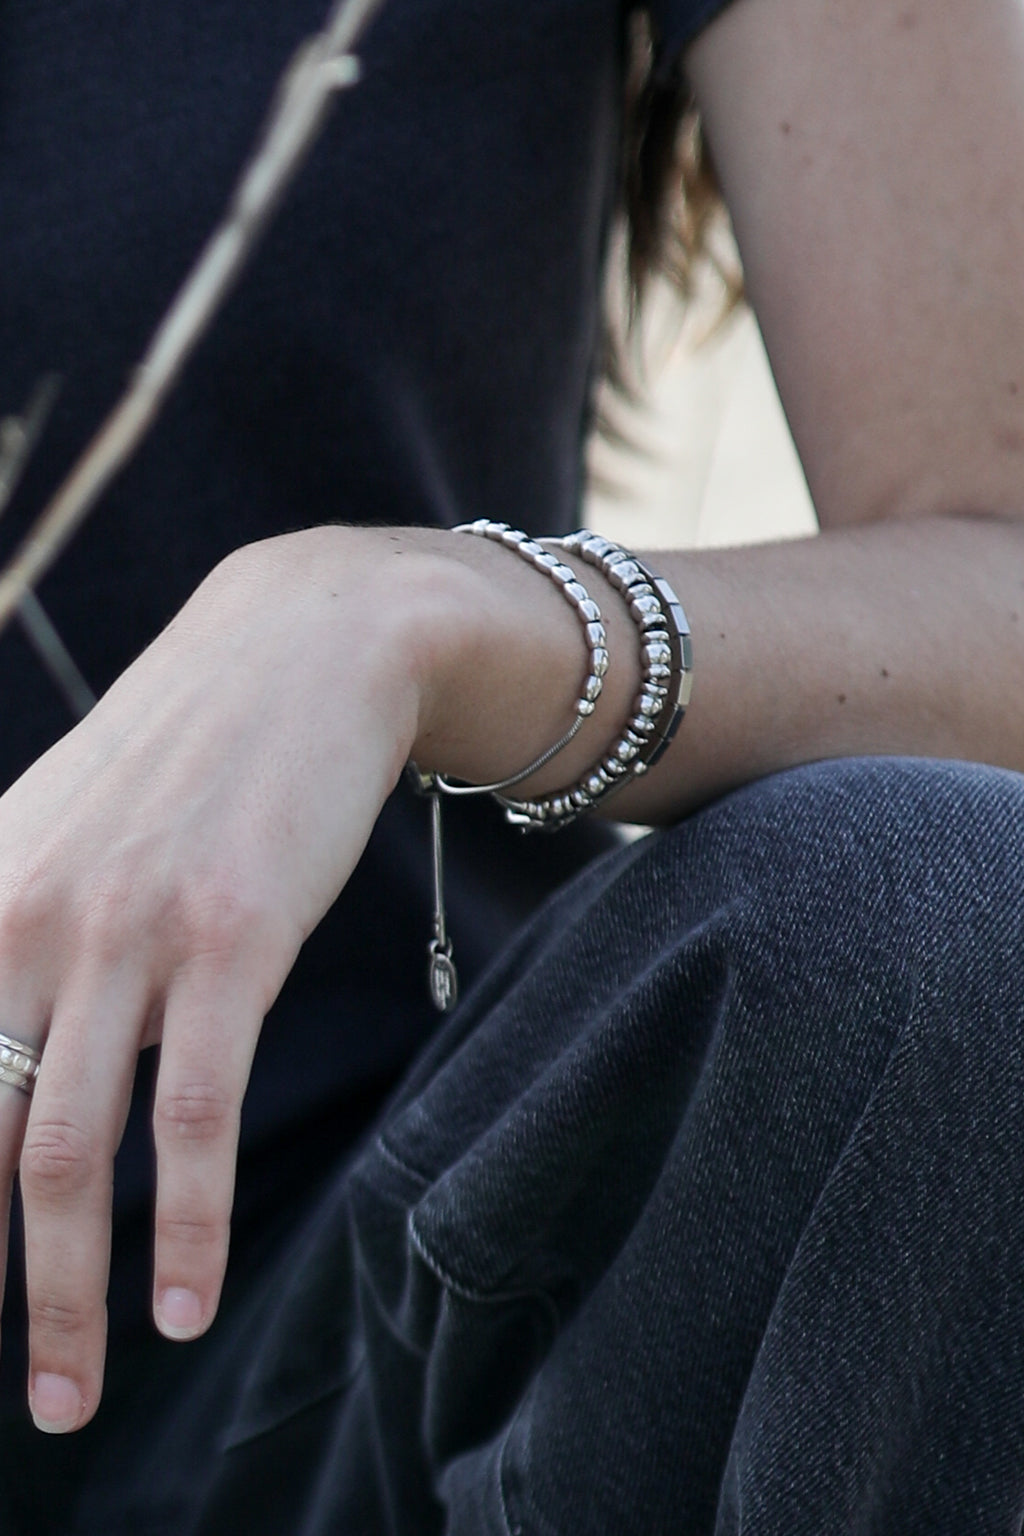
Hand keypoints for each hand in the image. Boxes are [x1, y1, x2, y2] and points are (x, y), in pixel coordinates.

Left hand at [0, 527, 426, 1431]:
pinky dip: (186, 1223)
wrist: (302, 649)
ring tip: (68, 1398)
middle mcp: (24, 923)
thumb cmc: (185, 751)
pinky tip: (184, 1303)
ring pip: (71, 1151)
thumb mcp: (59, 828)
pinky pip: (196, 1111)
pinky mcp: (232, 943)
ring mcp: (127, 934)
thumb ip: (11, 929)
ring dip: (65, 1296)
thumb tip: (3, 1047)